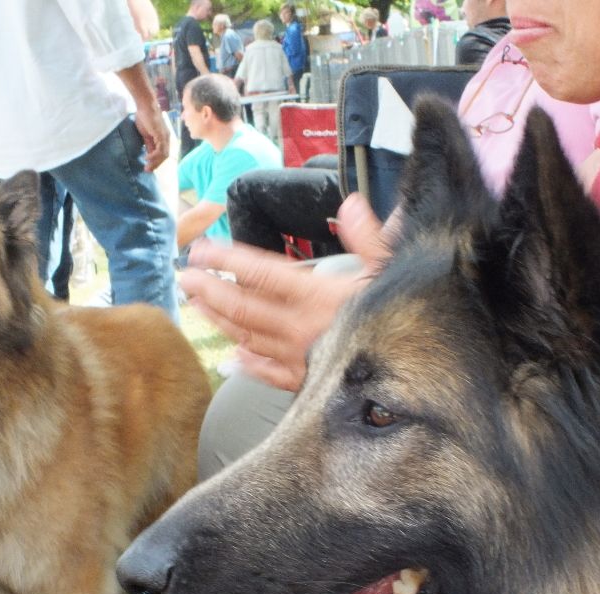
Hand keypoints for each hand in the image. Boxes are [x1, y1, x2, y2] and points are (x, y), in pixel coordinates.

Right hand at [116, 64, 169, 170]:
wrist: (145, 105)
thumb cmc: (144, 116)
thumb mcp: (146, 134)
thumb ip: (149, 144)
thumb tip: (148, 154)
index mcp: (164, 138)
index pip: (162, 154)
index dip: (156, 161)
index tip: (148, 167)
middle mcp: (167, 139)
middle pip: (164, 156)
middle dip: (156, 165)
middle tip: (147, 170)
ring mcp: (165, 137)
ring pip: (163, 155)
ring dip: (155, 162)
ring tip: (147, 167)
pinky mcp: (161, 135)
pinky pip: (160, 150)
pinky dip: (154, 156)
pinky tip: (146, 158)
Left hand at [180, 193, 390, 391]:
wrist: (414, 374)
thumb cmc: (407, 321)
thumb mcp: (394, 272)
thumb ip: (370, 238)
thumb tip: (351, 206)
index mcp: (317, 297)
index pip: (262, 274)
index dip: (228, 260)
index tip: (202, 249)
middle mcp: (301, 328)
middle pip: (244, 308)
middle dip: (211, 291)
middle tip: (184, 278)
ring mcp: (301, 358)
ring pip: (250, 339)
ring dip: (221, 322)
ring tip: (198, 307)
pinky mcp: (309, 382)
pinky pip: (271, 374)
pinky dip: (250, 365)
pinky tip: (235, 360)